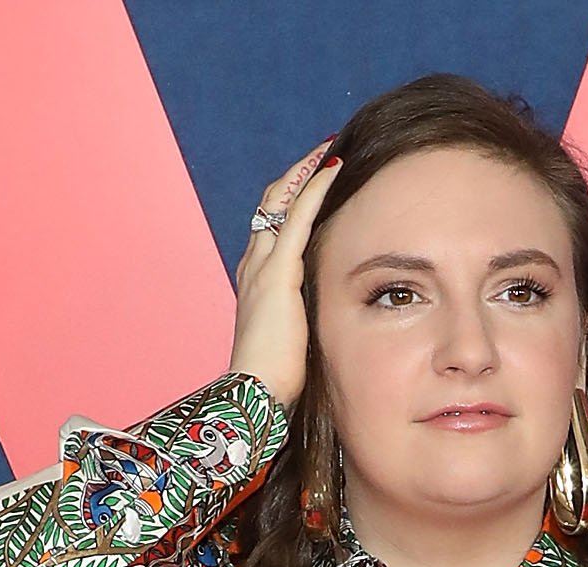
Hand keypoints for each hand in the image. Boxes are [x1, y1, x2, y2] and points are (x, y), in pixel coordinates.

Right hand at [228, 139, 343, 405]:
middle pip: (271, 206)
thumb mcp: (293, 341)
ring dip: (305, 173)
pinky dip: (315, 188)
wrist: (254, 394)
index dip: (291, 202)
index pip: (273, 229)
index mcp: (257, 283)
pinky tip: (333, 168)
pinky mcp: (278, 273)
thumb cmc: (273, 380)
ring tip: (329, 150)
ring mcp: (263, 267)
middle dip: (296, 177)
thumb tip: (330, 324)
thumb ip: (305, 322)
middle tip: (324, 153)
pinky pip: (298, 217)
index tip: (314, 182)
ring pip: (281, 202)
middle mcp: (254, 266)